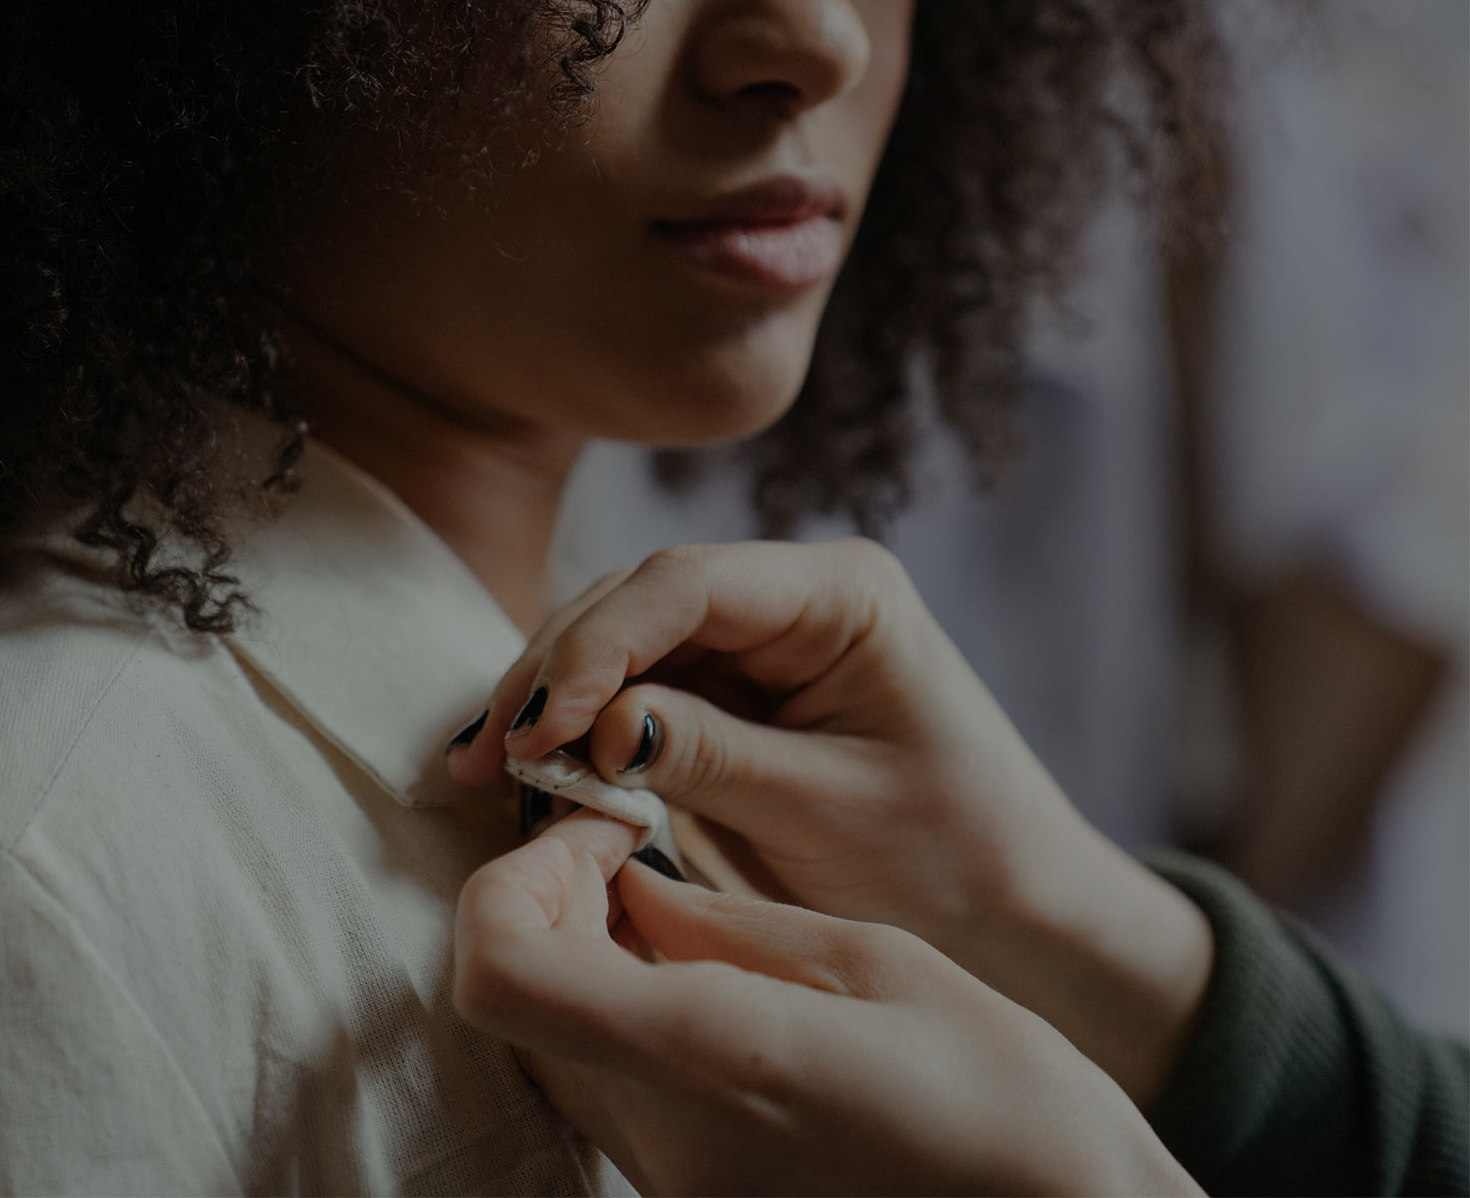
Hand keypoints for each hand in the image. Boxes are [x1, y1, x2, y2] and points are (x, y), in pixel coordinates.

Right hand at [445, 540, 1212, 1102]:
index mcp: (842, 592)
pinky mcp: (739, 689)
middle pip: (638, 601)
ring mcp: (762, 638)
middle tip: (480, 756)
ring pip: (624, 641)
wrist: (1019, 914)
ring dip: (553, 699)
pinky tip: (532, 766)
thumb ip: (706, 757)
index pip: (684, 585)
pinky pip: (640, 689)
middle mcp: (794, 594)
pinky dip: (583, 728)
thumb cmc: (954, 860)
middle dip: (553, 673)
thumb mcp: (825, 812)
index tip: (536, 729)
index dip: (594, 649)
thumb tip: (590, 728)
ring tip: (483, 765)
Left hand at [452, 809, 1202, 1196]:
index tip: (595, 830)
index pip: (500, 971)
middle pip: (510, 1003)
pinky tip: (688, 977)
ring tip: (659, 907)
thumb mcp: (874, 966)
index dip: (511, 882)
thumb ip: (723, 924)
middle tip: (620, 851)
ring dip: (571, 956)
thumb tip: (626, 885)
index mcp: (712, 1058)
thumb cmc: (1011, 1104)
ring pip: (547, 1046)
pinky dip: (610, 1014)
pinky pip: (602, 1092)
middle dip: (540, 901)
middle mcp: (664, 1142)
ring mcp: (671, 1187)